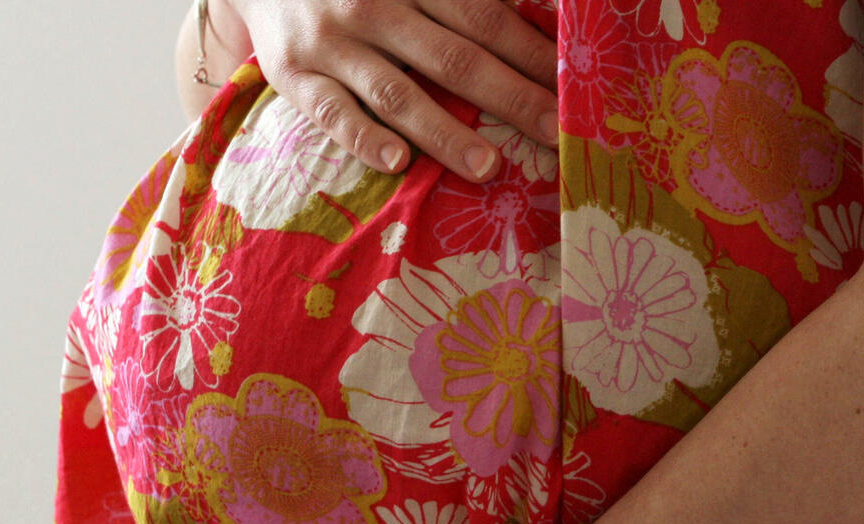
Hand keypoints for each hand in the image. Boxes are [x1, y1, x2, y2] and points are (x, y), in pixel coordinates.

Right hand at [225, 0, 558, 181]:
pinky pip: (332, 113)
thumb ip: (461, 2)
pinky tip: (398, 163)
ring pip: (397, 92)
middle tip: (554, 133)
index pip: (485, 19)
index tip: (570, 87)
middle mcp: (373, 6)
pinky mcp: (293, 76)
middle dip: (510, 97)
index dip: (531, 53)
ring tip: (488, 167)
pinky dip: (365, 138)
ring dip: (445, 132)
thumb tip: (534, 18)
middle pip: (454, 58)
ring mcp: (332, 44)